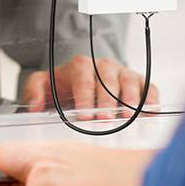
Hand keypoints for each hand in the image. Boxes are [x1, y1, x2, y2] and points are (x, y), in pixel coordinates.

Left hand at [21, 55, 158, 118]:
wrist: (81, 78)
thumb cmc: (64, 85)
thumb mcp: (43, 83)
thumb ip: (34, 90)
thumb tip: (35, 105)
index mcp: (80, 66)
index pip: (83, 80)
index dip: (85, 98)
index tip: (85, 116)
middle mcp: (103, 66)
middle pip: (107, 81)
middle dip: (107, 100)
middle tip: (107, 118)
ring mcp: (122, 73)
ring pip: (129, 82)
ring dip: (130, 100)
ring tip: (129, 118)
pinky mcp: (137, 81)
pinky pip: (148, 87)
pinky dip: (150, 100)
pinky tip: (149, 114)